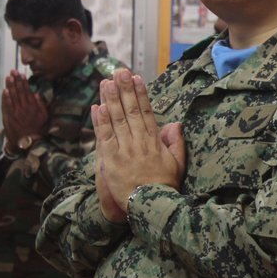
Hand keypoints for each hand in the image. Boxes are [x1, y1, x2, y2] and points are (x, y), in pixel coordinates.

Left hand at [0, 70, 47, 146]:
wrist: (29, 141)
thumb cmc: (39, 129)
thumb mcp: (45, 116)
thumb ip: (41, 105)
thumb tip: (36, 94)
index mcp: (33, 107)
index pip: (27, 91)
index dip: (24, 82)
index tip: (22, 75)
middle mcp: (24, 108)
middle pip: (19, 91)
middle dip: (16, 81)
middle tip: (13, 72)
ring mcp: (16, 112)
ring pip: (12, 96)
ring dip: (10, 86)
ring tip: (8, 78)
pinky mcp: (10, 117)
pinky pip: (7, 105)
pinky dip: (6, 98)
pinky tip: (5, 90)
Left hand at [93, 69, 186, 213]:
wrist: (150, 206)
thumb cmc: (165, 186)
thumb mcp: (178, 164)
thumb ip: (176, 142)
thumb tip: (175, 123)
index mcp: (155, 141)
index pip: (146, 112)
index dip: (140, 94)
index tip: (136, 79)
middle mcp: (139, 141)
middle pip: (130, 110)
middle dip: (124, 89)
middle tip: (119, 72)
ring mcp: (124, 149)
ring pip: (116, 119)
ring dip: (111, 99)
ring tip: (106, 82)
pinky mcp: (111, 159)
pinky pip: (105, 136)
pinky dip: (101, 121)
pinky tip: (98, 106)